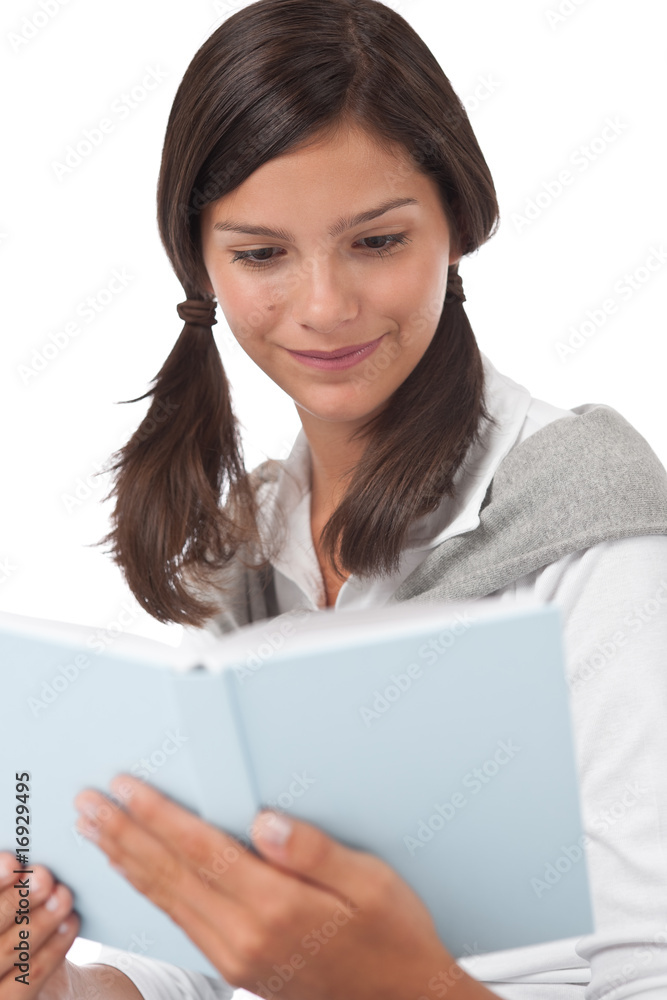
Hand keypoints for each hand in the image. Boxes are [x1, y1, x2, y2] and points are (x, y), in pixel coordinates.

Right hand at [0, 851, 78, 997]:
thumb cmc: (10, 923)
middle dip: (17, 900)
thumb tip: (23, 859)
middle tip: (44, 876)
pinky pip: (30, 978)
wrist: (19, 972)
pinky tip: (70, 922)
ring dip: (42, 920)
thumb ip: (9, 887)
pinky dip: (54, 947)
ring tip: (63, 896)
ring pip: (12, 952)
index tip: (10, 860)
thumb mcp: (7, 905)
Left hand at [73, 775, 487, 999]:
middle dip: (123, 834)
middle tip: (87, 804)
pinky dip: (148, 890)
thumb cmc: (391, 935)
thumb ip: (315, 851)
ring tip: (96, 832)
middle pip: (169, 874)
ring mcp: (234, 956)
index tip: (125, 787)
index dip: (158, 815)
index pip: (200, 850)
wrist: (400, 999)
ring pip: (165, 899)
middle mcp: (244, 936)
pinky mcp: (234, 966)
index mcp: (277, 908)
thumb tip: (263, 821)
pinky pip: (178, 920)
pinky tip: (136, 871)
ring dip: (126, 860)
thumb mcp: (371, 883)